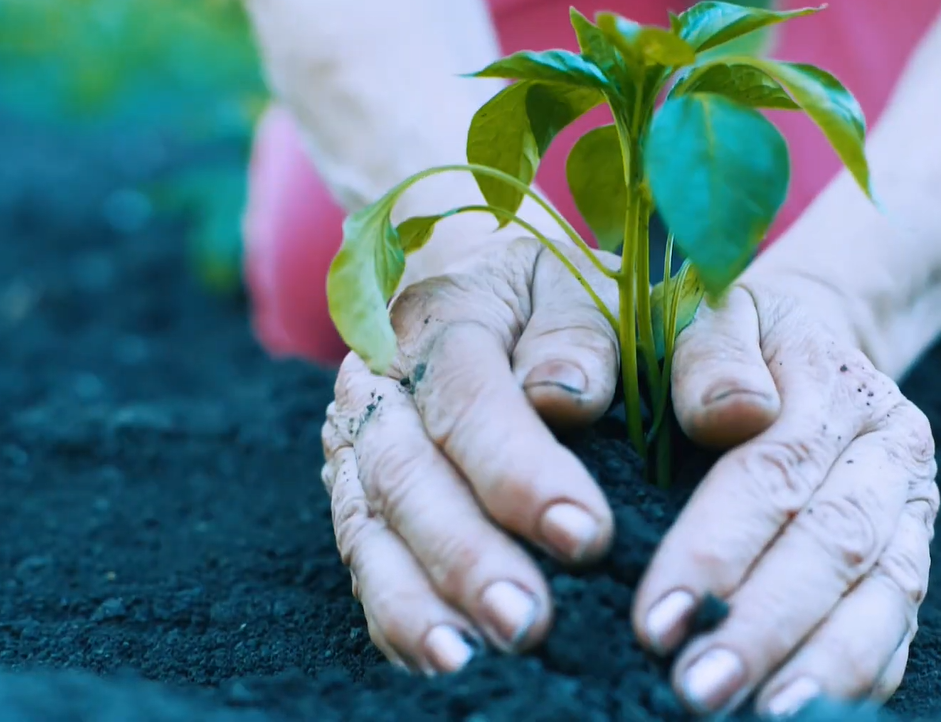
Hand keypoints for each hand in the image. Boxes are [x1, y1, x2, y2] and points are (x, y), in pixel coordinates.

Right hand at [319, 237, 620, 673]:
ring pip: (370, 526)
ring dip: (415, 601)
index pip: (469, 397)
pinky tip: (436, 659)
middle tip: (526, 621)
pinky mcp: (356, 495)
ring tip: (464, 659)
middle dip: (466, 555)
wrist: (474, 281)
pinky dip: (394, 615)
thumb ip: (584, 334)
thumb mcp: (585, 287)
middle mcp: (381, 382)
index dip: (520, 470)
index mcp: (443, 316)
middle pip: (407, 473)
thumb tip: (568, 397)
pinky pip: (363, 560)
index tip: (584, 534)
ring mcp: (357, 443)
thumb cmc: (554, 297)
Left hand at [631, 270, 939, 716]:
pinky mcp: (911, 563)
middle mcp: (891, 453)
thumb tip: (728, 415)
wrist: (814, 346)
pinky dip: (857, 679)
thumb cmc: (736, 341)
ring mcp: (912, 513)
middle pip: (835, 547)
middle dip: (763, 627)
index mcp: (837, 387)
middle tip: (695, 690)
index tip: (655, 619)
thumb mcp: (713, 313)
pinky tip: (801, 713)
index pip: (776, 473)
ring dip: (822, 669)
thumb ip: (710, 350)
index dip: (717, 550)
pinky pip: (900, 631)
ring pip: (885, 599)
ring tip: (760, 718)